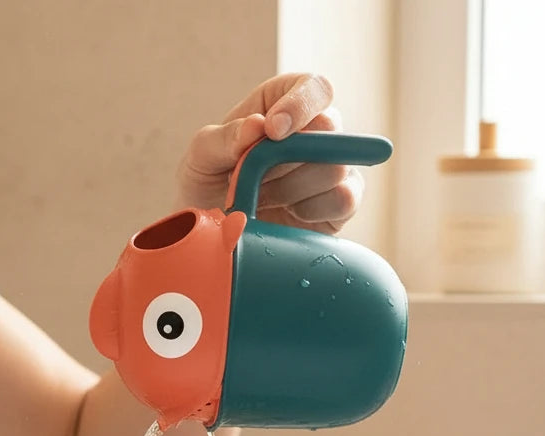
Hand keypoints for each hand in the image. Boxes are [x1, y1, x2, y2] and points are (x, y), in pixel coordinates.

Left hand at [176, 73, 362, 234]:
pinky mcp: (338, 206)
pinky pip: (344, 199)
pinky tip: (287, 217)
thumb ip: (221, 139)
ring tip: (261, 201)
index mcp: (282, 105)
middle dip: (287, 159)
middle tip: (254, 181)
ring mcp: (330, 169)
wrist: (214, 239)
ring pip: (335, 167)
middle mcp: (314, 133)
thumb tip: (257, 125)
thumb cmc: (207, 190)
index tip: (272, 130)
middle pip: (330, 128)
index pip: (313, 88)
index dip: (300, 104)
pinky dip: (311, 211)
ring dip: (290, 189)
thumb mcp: (200, 159)